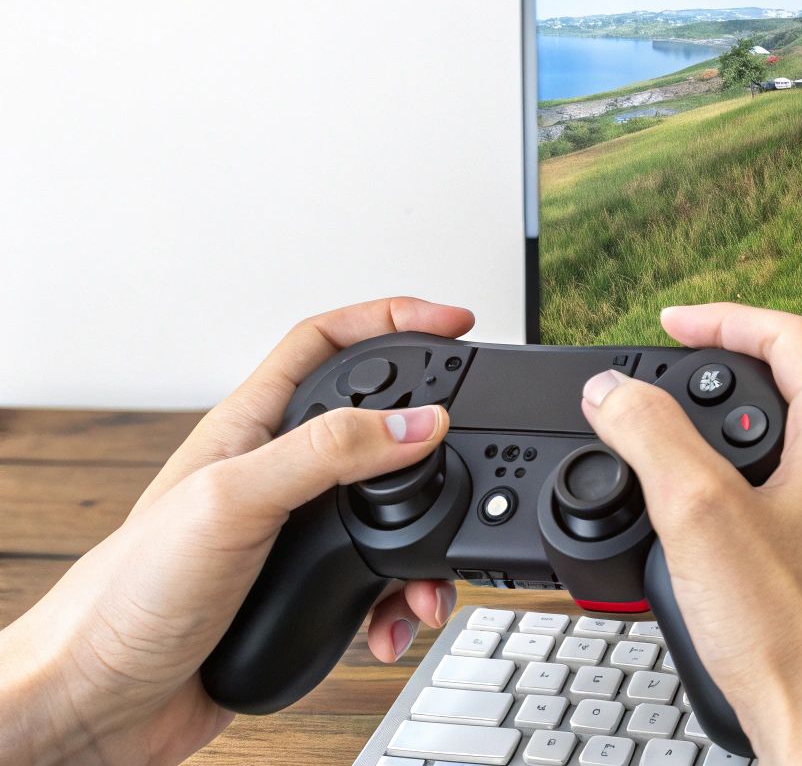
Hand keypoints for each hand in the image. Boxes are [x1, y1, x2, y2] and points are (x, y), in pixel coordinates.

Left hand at [0, 297, 473, 765]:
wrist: (101, 703)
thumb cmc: (127, 597)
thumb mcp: (233, 502)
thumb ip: (328, 452)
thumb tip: (419, 423)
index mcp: (250, 429)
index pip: (328, 343)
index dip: (392, 319)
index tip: (455, 322)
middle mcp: (275, 475)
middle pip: (376, 429)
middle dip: (433, 447)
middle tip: (480, 452)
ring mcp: (289, 534)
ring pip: (388, 516)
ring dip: (423, 548)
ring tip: (428, 579)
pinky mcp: (301, 591)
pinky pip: (376, 583)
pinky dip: (398, 604)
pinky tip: (389, 622)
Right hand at [580, 303, 801, 763]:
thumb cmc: (797, 637)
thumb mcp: (699, 517)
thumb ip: (652, 438)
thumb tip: (614, 392)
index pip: (790, 337)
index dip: (724, 319)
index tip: (672, 324)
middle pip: (791, 394)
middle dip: (720, 388)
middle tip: (663, 396)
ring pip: (792, 456)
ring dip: (729, 451)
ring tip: (673, 470)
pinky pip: (794, 511)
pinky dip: (744, 504)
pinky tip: (706, 544)